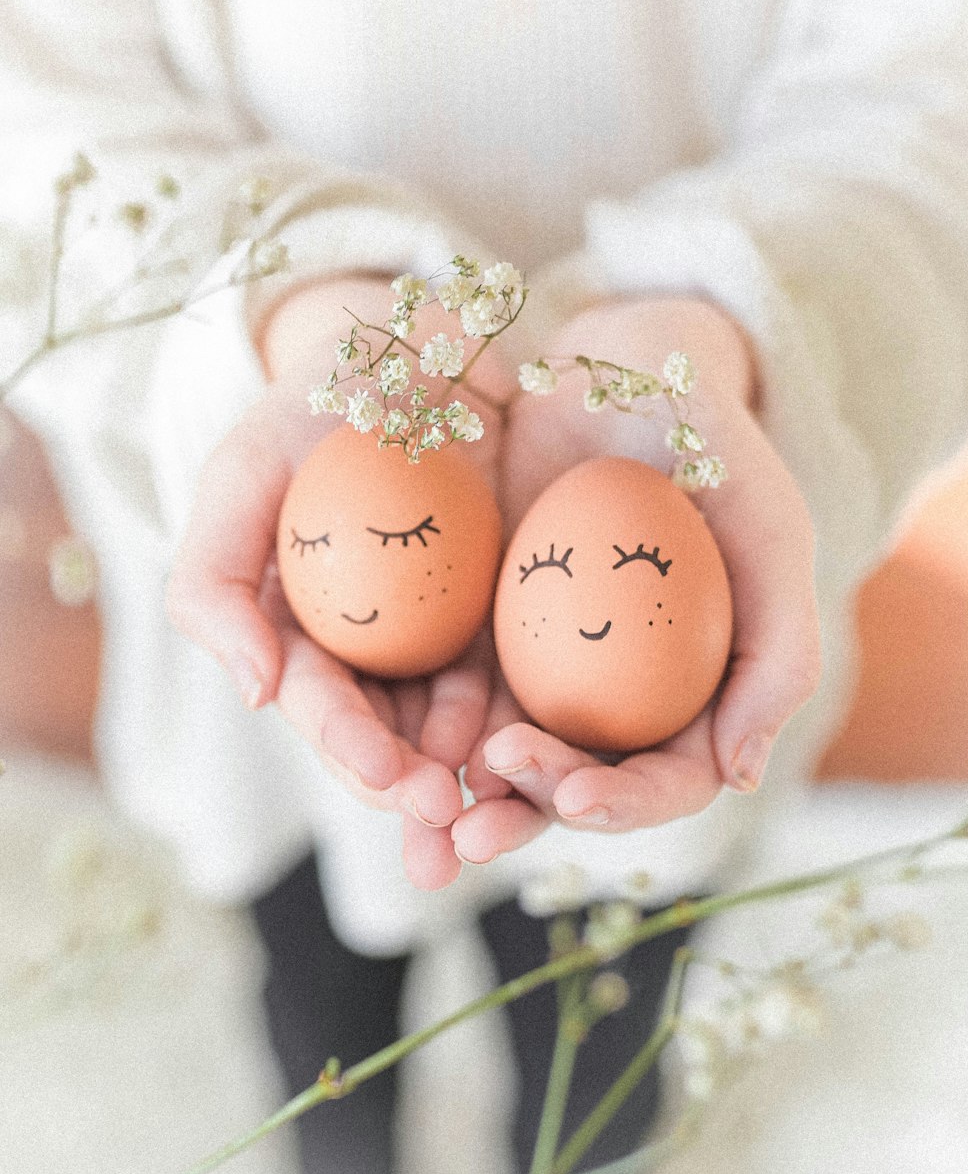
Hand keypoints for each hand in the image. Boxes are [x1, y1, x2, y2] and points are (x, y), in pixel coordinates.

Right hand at [166, 274, 511, 889]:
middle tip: (449, 826)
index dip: (348, 746)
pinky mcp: (502, 616)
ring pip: (455, 730)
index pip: (319, 703)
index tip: (390, 774)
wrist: (420, 347)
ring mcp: (438, 637)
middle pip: (387, 738)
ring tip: (503, 817)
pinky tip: (546, 748)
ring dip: (475, 782)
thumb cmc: (319, 405)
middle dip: (412, 793)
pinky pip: (517, 677)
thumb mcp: (243, 472)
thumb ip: (215, 581)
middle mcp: (365, 649)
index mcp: (295, 630)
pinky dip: (526, 719)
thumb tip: (252, 694)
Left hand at [452, 294, 820, 863]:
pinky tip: (397, 748)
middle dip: (530, 814)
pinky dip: (430, 729)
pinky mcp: (490, 633)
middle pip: (580, 782)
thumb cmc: (715, 453)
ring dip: (471, 796)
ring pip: (512, 755)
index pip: (670, 779)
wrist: (624, 372)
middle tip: (475, 823)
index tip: (577, 794)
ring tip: (429, 816)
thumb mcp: (771, 538)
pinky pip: (457, 692)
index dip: (628, 804)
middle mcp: (625, 700)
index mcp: (699, 699)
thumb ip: (778, 655)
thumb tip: (741, 778)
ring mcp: (553, 669)